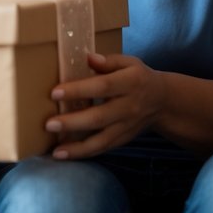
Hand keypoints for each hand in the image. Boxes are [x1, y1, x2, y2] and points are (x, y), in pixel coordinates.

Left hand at [44, 53, 163, 159]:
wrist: (162, 101)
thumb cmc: (138, 77)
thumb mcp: (129, 63)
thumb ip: (108, 61)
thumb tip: (88, 58)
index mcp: (130, 83)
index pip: (102, 87)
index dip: (79, 90)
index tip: (55, 93)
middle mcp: (129, 107)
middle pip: (99, 117)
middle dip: (73, 122)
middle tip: (49, 124)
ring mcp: (127, 126)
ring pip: (102, 140)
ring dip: (77, 147)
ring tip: (56, 151)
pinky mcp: (124, 139)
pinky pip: (104, 148)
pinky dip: (84, 153)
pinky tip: (65, 155)